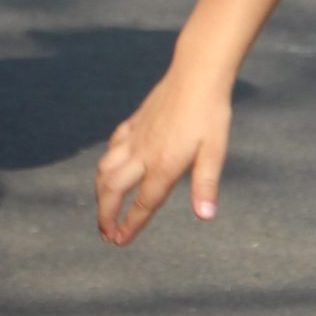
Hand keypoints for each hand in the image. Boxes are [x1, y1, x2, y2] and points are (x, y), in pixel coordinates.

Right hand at [96, 71, 233, 242]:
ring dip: (100, 193)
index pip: (143, 204)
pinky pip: (111, 148)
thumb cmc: (210, 113)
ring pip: (104, 170)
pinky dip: (106, 164)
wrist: (196, 73)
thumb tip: (206, 216)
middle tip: (106, 235)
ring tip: (103, 209)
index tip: (120, 242)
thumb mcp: (215, 150)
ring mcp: (134, 137)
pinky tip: (110, 170)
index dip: (130, 226)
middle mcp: (142, 154)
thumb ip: (206, 185)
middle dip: (105, 216)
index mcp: (163, 165)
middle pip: (113, 191)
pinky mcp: (133, 123)